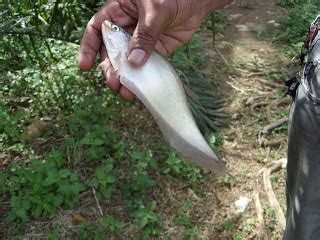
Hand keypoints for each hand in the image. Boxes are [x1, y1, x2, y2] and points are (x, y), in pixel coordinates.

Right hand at [78, 0, 231, 99]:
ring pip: (127, 63)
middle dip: (110, 69)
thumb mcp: (156, 10)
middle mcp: (126, 28)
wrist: (199, 1)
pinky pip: (145, 67)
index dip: (88, 48)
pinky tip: (138, 89)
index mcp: (119, 12)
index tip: (85, 66)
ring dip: (124, 78)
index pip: (96, 30)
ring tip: (125, 92)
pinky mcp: (156, 51)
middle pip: (111, 51)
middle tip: (114, 83)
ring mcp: (141, 42)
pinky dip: (141, 78)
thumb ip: (144, 34)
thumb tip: (133, 61)